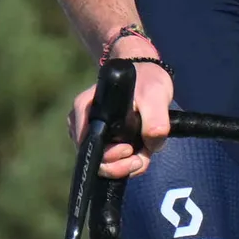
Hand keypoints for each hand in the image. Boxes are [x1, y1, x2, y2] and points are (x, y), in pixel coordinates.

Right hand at [71, 55, 175, 179]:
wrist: (147, 73)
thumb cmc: (147, 79)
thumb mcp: (155, 96)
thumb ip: (156, 122)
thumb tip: (150, 146)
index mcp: (86, 110)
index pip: (89, 148)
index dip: (110, 158)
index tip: (130, 150)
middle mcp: (83, 123)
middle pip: (95, 161)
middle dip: (120, 166)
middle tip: (140, 157)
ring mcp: (93, 133)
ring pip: (105, 164)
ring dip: (127, 165)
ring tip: (143, 153)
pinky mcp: (106, 141)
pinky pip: (113, 161)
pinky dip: (128, 162)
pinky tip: (141, 151)